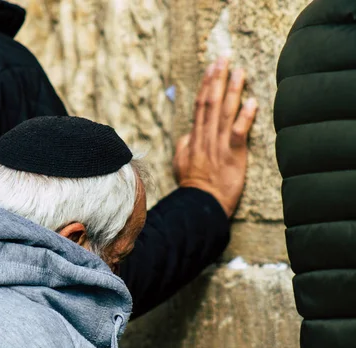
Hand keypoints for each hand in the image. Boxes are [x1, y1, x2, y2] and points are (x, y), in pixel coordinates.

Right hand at [173, 56, 257, 217]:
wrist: (201, 205)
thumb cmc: (193, 185)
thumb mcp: (181, 162)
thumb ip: (185, 145)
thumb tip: (187, 134)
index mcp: (194, 138)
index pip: (200, 105)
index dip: (205, 84)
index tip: (211, 67)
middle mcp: (205, 138)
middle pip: (210, 102)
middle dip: (217, 78)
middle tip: (224, 58)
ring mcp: (218, 146)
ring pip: (224, 113)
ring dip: (231, 90)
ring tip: (239, 71)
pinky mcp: (232, 156)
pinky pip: (238, 133)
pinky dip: (245, 116)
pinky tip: (252, 101)